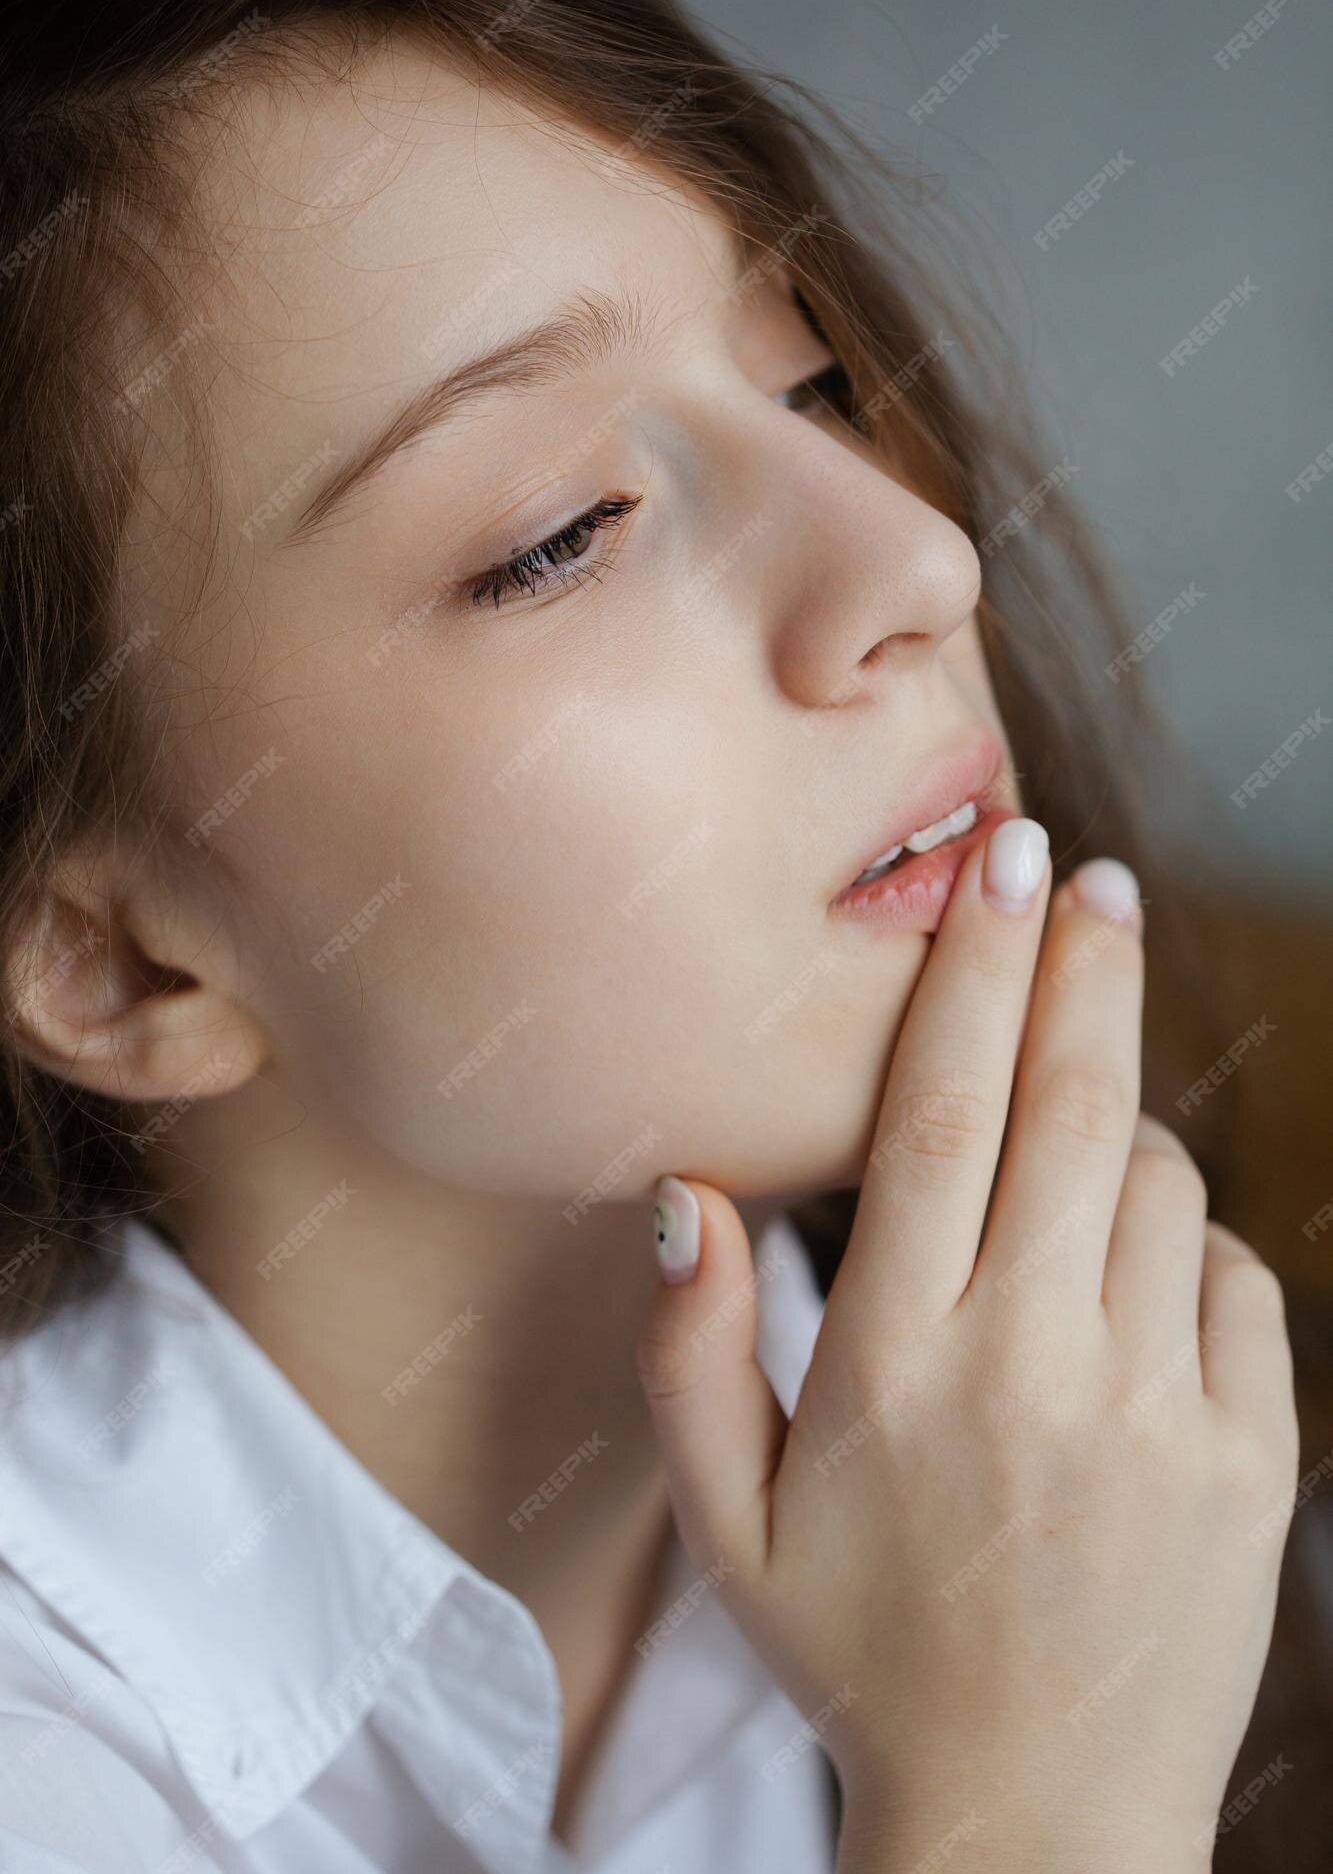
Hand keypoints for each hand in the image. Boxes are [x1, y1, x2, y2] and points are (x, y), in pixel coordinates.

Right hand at [636, 821, 1299, 1869]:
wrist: (1036, 1826)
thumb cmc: (860, 1656)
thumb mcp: (725, 1525)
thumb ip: (685, 1354)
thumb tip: (684, 1192)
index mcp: (894, 1368)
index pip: (938, 1118)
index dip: (970, 974)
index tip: (999, 867)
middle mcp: (1032, 1370)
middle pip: (1070, 1109)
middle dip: (1082, 967)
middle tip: (1089, 876)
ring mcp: (1157, 1416)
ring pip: (1163, 1186)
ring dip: (1127, 1125)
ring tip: (1080, 1138)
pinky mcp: (1249, 1462)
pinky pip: (1237, 1284)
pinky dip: (1193, 1245)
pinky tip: (1139, 1271)